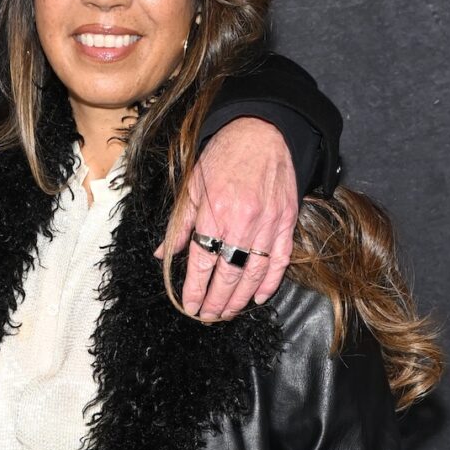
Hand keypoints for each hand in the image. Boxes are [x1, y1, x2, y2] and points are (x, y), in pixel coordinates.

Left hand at [158, 115, 297, 318]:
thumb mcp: (192, 186)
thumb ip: (179, 225)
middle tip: (207, 317)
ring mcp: (268, 225)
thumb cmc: (222, 157)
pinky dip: (270, 282)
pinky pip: (279, 260)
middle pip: (227, 275)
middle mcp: (242, 223)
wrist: (261, 132)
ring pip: (253, 273)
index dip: (195, 289)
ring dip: (240, 299)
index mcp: (214, 214)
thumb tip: (163, 255)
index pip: (202, 263)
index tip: (190, 306)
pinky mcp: (286, 222)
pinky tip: (259, 297)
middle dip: (215, 301)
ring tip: (227, 313)